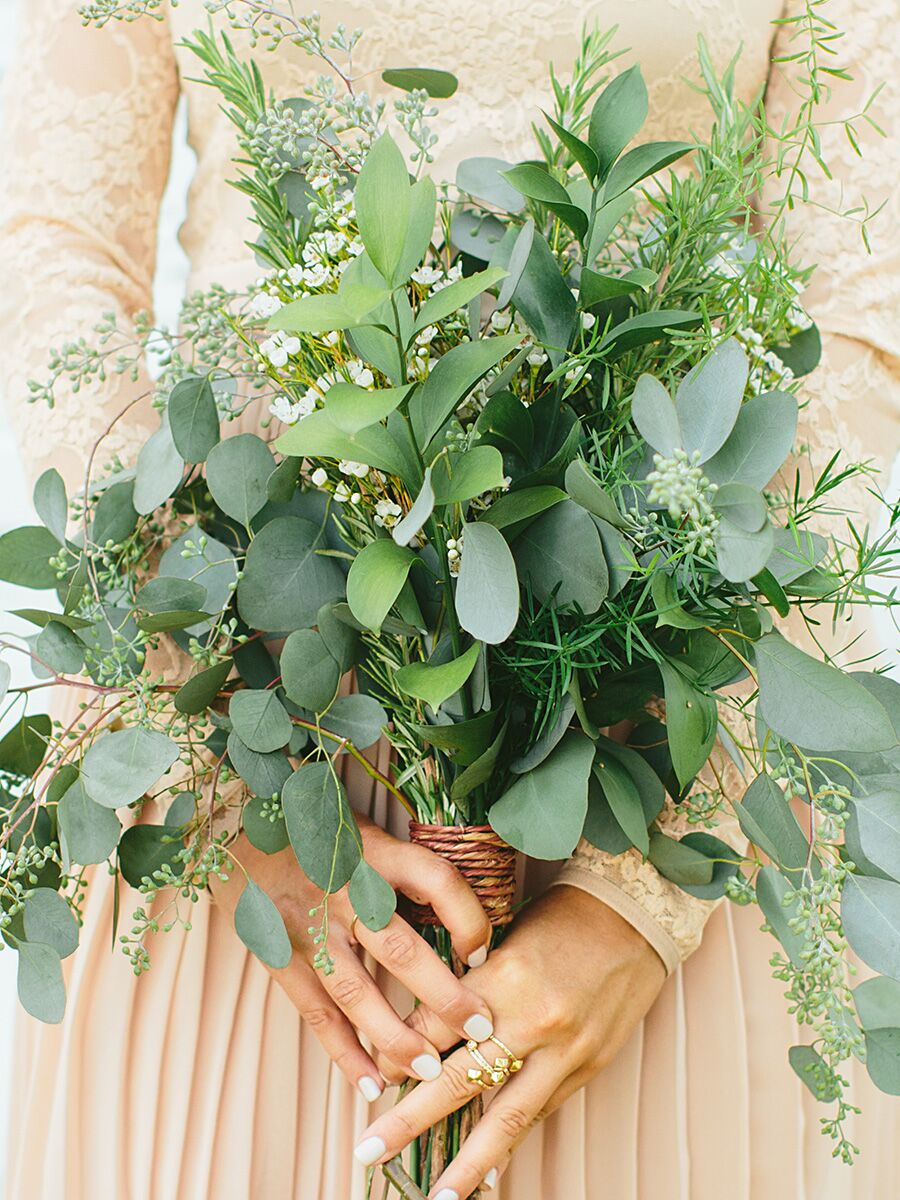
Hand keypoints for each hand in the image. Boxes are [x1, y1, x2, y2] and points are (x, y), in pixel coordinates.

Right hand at [213, 816, 494, 1102]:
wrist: (236, 820)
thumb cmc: (316, 824)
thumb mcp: (366, 827)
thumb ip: (407, 864)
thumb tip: (467, 909)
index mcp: (374, 852)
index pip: (434, 881)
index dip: (468, 917)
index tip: (483, 953)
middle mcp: (343, 890)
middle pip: (399, 948)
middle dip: (443, 996)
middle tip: (480, 1030)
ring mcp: (308, 927)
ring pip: (355, 991)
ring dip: (395, 1036)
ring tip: (430, 1070)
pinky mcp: (280, 955)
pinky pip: (315, 1011)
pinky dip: (344, 1052)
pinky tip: (371, 1083)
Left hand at [353, 885, 665, 1196]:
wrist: (634, 915)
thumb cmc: (561, 917)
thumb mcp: (505, 939)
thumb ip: (470, 987)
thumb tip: (426, 1032)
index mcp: (503, 977)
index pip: (435, 1029)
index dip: (399, 1055)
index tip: (375, 1073)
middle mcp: (533, 1020)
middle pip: (458, 1081)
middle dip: (410, 1121)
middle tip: (368, 1150)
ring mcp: (566, 1050)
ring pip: (507, 1118)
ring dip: (467, 1164)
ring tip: (437, 1199)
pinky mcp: (590, 1065)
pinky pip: (542, 1111)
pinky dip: (513, 1141)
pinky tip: (490, 1170)